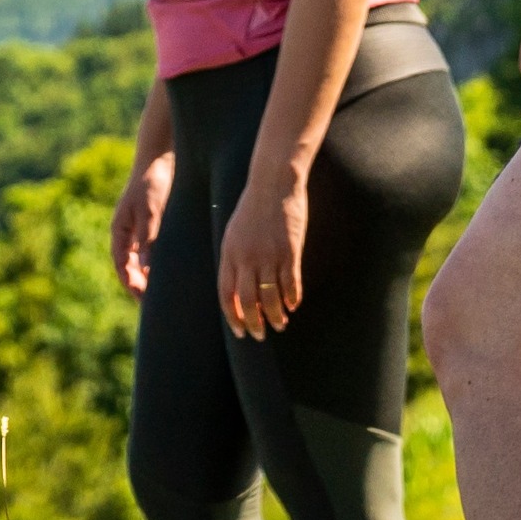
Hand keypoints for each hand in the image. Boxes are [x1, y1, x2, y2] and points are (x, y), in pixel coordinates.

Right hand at [111, 145, 174, 295]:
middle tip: (156, 305)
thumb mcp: (151, 211)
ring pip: (141, 261)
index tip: (143, 299)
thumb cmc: (153, 182)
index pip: (121, 266)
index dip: (131, 284)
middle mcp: (127, 233)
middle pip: (130, 267)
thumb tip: (143, 269)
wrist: (161, 156)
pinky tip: (174, 272)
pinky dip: (159, 264)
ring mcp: (139, 229)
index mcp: (120, 230)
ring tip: (165, 294)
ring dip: (149, 277)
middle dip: (140, 286)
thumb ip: (147, 239)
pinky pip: (152, 251)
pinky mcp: (153, 225)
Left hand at [216, 176, 308, 338]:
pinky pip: (290, 283)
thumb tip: (238, 288)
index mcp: (229, 254)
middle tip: (260, 335)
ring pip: (270, 297)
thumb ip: (234, 259)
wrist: (274, 184)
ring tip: (280, 324)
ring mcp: (268, 255)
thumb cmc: (253, 208)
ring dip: (275, 315)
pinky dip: (292, 298)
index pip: (227, 295)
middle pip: (247, 301)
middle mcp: (246, 258)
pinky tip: (293, 305)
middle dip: (254, 323)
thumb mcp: (234, 233)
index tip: (240, 331)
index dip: (233, 317)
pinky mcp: (289, 251)